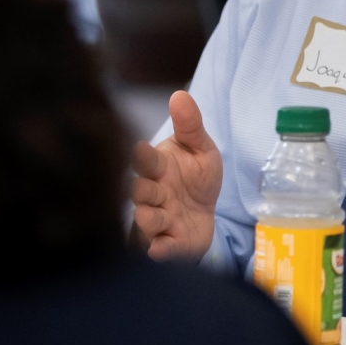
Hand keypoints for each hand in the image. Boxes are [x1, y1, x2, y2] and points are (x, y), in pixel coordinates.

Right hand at [130, 91, 222, 259]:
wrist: (205, 214)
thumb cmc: (195, 178)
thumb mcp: (201, 149)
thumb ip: (191, 126)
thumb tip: (180, 94)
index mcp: (158, 167)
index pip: (146, 160)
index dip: (142, 156)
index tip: (140, 149)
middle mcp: (154, 193)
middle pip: (141, 191)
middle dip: (144, 190)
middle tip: (151, 187)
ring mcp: (160, 219)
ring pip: (147, 219)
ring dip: (150, 218)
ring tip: (155, 217)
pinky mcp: (170, 243)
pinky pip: (160, 247)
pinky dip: (160, 250)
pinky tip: (159, 251)